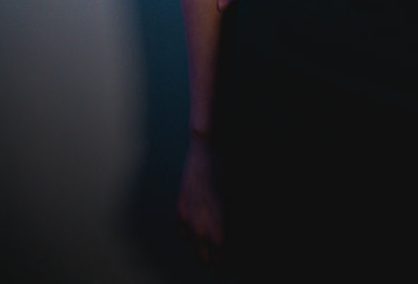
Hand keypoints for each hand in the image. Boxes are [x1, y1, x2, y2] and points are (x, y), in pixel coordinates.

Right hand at [177, 136, 225, 266]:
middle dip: (215, 262)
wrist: (207, 148)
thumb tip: (236, 235)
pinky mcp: (180, 209)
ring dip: (203, 248)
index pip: (221, 259)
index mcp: (218, 225)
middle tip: (224, 260)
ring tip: (212, 243)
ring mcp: (188, 218)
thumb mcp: (237, 198)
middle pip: (204, 259)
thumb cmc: (228, 169)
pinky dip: (190, 234)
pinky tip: (198, 228)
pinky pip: (182, 233)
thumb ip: (234, 222)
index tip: (231, 268)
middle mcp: (201, 226)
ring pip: (194, 247)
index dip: (226, 266)